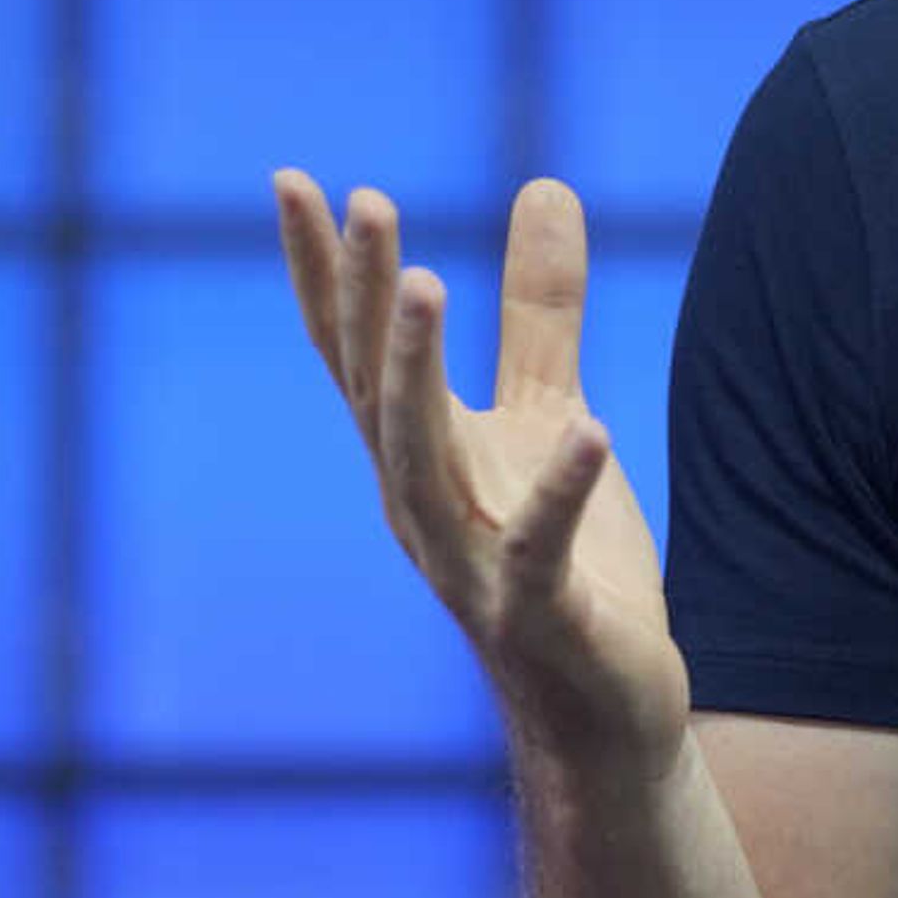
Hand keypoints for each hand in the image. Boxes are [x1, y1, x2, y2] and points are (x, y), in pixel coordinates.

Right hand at [274, 169, 692, 772]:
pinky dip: (557, 493)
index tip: (295, 180)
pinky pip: (538, 554)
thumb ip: (540, 312)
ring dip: (414, 376)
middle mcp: (424, 507)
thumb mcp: (549, 415)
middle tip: (364, 201)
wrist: (602, 717)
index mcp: (420, 455)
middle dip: (362, 299)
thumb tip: (545, 183)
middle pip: (375, 392)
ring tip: (421, 281)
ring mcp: (471, 568)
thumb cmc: (565, 563)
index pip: (354, 352)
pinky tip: (587, 429)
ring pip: (421, 465)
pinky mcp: (541, 619)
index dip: (324, 272)